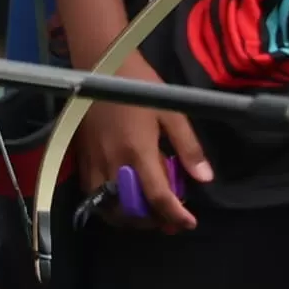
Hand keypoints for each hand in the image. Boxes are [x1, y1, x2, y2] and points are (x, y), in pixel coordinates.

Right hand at [66, 54, 208, 231]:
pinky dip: (109, 206)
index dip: (175, 216)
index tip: (189, 223)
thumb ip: (188, 147)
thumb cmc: (139, 86)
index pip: (158, 198)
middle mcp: (114, 163)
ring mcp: (95, 163)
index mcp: (138, 152)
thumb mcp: (171, 111)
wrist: (101, 65)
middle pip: (131, 211)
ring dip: (130, 218)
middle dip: (153, 221)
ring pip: (109, 209)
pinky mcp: (83, 158)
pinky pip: (92, 196)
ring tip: (148, 212)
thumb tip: (205, 178)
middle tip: (170, 218)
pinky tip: (123, 199)